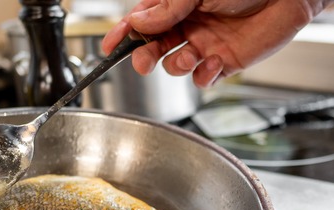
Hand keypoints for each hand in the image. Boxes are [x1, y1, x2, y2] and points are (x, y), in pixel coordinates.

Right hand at [102, 0, 332, 87]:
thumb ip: (167, 8)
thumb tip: (139, 21)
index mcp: (176, 4)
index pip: (141, 20)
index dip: (123, 33)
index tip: (109, 46)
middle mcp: (188, 24)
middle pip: (153, 47)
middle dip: (144, 56)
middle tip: (144, 60)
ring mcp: (204, 44)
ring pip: (174, 65)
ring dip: (176, 65)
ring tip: (191, 55)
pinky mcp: (224, 63)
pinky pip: (202, 78)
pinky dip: (202, 76)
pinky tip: (212, 64)